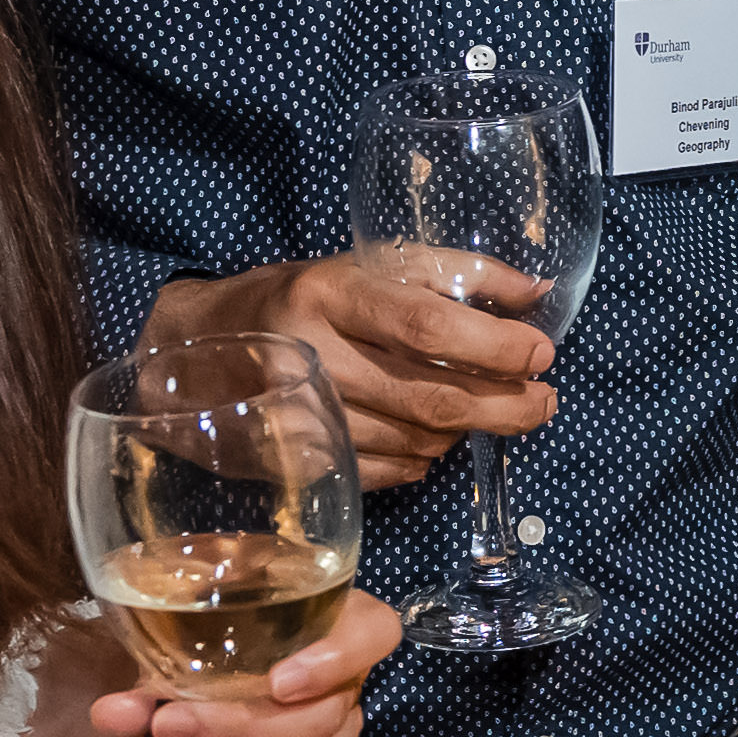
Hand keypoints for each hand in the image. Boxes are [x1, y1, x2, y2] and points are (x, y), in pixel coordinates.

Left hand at [15, 607, 398, 736]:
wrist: (176, 722)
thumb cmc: (185, 668)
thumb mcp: (170, 655)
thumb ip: (150, 678)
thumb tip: (115, 713)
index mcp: (326, 632)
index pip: (372, 633)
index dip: (336, 657)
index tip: (279, 681)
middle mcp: (341, 693)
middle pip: (327, 715)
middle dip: (246, 726)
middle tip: (172, 729)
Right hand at [148, 250, 554, 487]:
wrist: (193, 349)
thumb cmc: (300, 299)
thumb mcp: (367, 264)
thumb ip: (453, 272)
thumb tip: (537, 293)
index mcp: (329, 292)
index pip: (425, 325)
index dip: (492, 346)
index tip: (541, 353)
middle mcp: (309, 354)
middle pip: (428, 396)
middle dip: (503, 407)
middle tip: (544, 403)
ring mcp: (297, 417)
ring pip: (412, 441)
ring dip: (466, 434)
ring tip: (494, 414)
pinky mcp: (292, 463)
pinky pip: (384, 472)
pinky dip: (422, 461)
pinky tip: (433, 441)